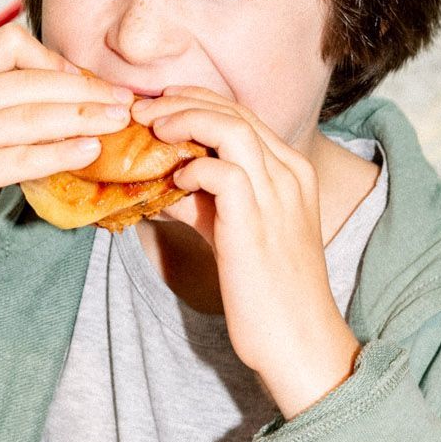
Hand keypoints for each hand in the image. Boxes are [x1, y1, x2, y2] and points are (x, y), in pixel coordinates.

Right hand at [0, 24, 132, 284]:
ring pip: (36, 117)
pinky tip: (90, 151)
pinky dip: (63, 153)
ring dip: (86, 118)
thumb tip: (67, 89)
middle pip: (35, 81)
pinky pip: (27, 157)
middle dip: (89, 90)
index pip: (13, 42)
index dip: (57, 59)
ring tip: (119, 122)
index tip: (85, 82)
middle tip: (125, 101)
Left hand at [134, 88, 359, 418]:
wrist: (298, 340)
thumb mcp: (235, 236)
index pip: (243, 114)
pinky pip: (222, 170)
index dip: (197, 101)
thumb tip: (163, 185)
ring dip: (183, 120)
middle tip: (142, 109)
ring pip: (229, 127)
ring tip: (150, 129)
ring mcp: (278, 194)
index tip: (160, 104)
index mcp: (293, 171)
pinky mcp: (257, 219)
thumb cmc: (268, 294)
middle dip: (182, 101)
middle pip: (234, 111)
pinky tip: (173, 179)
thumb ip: (204, 204)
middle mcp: (290, 174)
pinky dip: (192, 166)